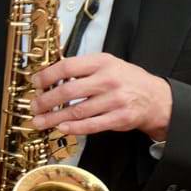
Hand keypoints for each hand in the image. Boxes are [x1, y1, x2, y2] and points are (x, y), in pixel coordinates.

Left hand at [31, 54, 171, 140]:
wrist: (156, 97)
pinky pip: (92, 125)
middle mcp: (108, 80)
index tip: (35, 84)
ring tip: (39, 121)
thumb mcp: (107, 64)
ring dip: (54, 118)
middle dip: (46, 101)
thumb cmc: (125, 80)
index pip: (67, 67)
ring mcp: (115, 100)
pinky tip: (61, 128)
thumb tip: (49, 76)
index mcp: (102, 62)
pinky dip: (74, 128)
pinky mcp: (120, 118)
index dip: (47, 76)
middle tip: (34, 107)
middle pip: (68, 91)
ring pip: (77, 111)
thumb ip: (82, 68)